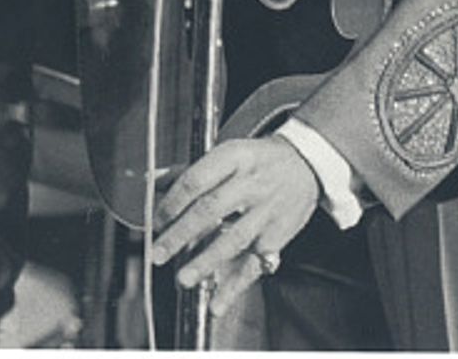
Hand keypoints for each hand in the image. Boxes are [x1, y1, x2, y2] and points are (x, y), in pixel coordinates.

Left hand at [150, 134, 319, 314]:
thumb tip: (151, 180)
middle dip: (180, 235)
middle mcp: (251, 183)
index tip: (156, 220)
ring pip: (233, 239)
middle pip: (210, 210)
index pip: (196, 180)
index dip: (172, 202)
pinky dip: (235, 286)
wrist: (306, 164)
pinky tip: (218, 303)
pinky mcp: (278, 237)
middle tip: (157, 254)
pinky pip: (254, 264)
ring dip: (206, 262)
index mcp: (234, 158)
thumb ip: (189, 170)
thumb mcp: (227, 153)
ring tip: (183, 279)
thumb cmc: (257, 161)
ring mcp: (266, 211)